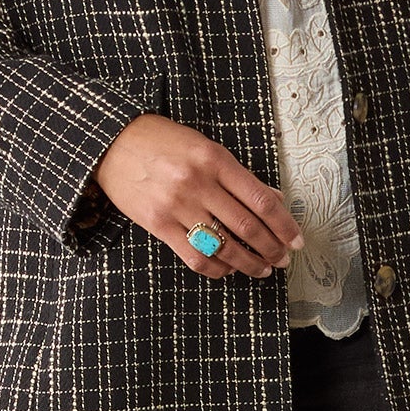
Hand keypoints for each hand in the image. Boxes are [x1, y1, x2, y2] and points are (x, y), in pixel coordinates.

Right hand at [92, 114, 305, 279]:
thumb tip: (274, 200)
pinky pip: (196, 257)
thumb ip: (237, 175)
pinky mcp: (158, 225)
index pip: (262, 200)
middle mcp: (198, 184)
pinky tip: (228, 269)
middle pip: (247, 227)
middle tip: (283, 258)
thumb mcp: (205, 147)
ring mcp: (177, 206)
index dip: (285, 225)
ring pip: (224, 247)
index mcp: (215, 159)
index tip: (296, 240)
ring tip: (262, 268)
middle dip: (272, 248)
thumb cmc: (163, 141)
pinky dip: (218, 268)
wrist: (112, 143)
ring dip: (249, 263)